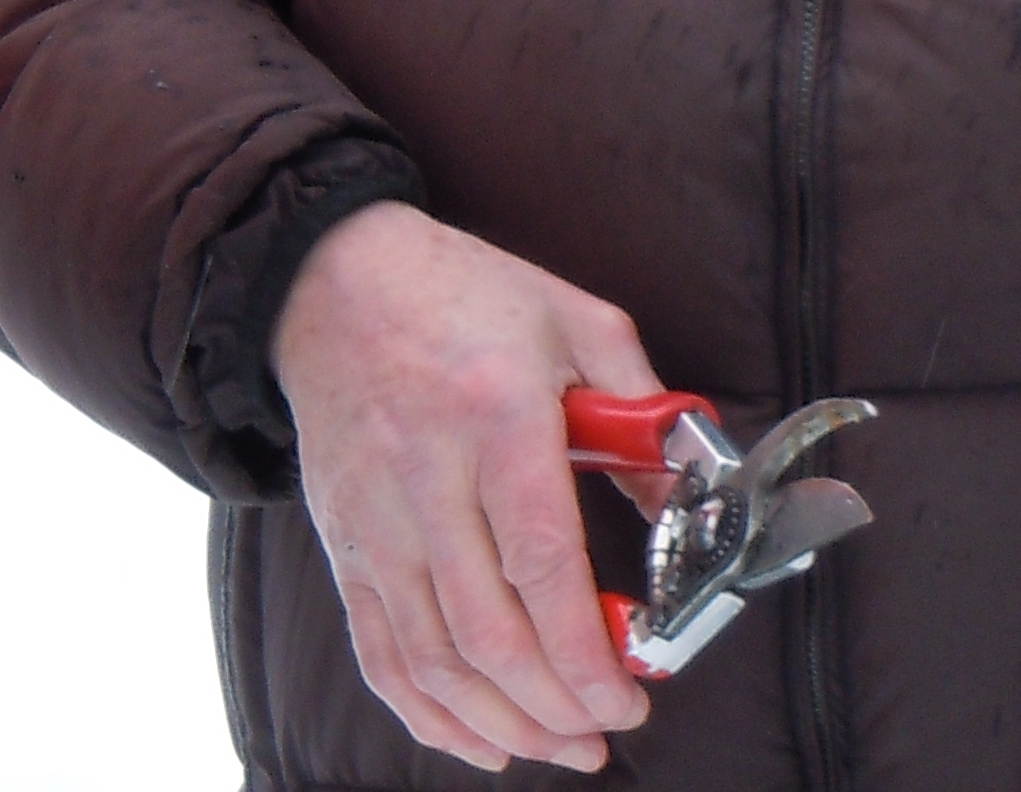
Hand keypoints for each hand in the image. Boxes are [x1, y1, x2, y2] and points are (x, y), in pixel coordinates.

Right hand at [274, 203, 661, 772]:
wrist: (333, 275)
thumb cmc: (463, 295)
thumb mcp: (575, 322)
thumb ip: (643, 411)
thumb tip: (687, 503)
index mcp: (494, 415)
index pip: (539, 563)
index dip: (586, 651)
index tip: (631, 693)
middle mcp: (425, 475)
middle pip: (486, 631)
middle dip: (556, 704)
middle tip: (605, 729)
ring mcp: (374, 517)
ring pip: (431, 658)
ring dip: (501, 722)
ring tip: (559, 745)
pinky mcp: (343, 541)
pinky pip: (378, 650)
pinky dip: (426, 713)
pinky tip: (480, 738)